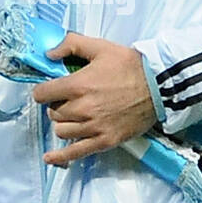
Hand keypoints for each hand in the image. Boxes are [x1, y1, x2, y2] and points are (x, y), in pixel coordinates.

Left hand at [33, 32, 155, 166]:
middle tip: (68, 99)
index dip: (43, 91)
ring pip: (61, 131)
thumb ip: (71, 44)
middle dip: (56, 105)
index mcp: (78, 85)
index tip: (49, 90)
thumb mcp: (100, 47)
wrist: (159, 85)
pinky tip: (49, 158)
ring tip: (74, 116)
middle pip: (52, 113)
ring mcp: (93, 127)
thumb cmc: (130, 65)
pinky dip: (60, 156)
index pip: (42, 94)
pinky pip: (75, 152)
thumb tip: (48, 53)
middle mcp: (82, 109)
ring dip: (63, 123)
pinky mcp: (104, 141)